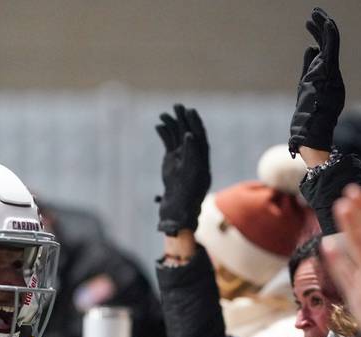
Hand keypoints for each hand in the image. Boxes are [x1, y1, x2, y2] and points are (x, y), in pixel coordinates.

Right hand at [156, 104, 210, 235]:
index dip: (195, 124)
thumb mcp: (191, 174)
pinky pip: (168, 142)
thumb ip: (191, 154)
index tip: (190, 112)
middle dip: (184, 119)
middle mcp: (192, 155)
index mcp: (201, 158)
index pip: (200, 137)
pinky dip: (164, 134)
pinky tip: (159, 125)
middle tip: (178, 106)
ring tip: (164, 114)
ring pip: (177, 136)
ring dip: (172, 124)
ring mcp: (181, 156)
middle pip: (189, 133)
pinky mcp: (171, 158)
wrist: (178, 206)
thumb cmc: (188, 195)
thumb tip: (189, 135)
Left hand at [289, 7, 344, 155]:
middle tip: (312, 15)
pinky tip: (325, 21)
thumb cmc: (308, 116)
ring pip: (329, 42)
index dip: (316, 39)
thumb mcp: (306, 89)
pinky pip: (332, 48)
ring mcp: (330, 71)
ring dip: (322, 25)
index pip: (322, 54)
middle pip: (326, 45)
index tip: (309, 25)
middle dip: (319, 28)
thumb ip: (308, 68)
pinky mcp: (329, 70)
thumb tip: (309, 49)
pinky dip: (329, 33)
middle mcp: (330, 72)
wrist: (313, 129)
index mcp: (325, 78)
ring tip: (314, 13)